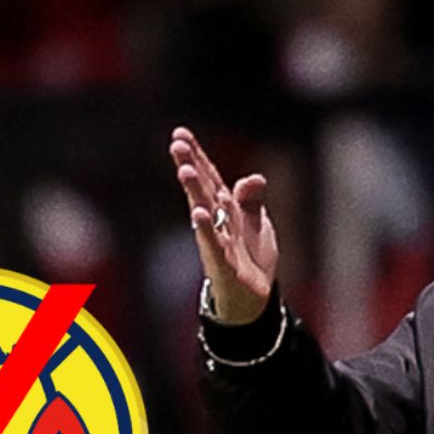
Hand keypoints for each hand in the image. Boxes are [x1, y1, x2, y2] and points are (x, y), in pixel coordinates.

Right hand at [169, 126, 277, 323]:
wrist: (251, 299)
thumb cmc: (249, 256)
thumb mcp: (256, 222)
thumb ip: (252, 199)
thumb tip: (255, 177)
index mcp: (225, 208)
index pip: (210, 177)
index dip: (197, 156)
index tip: (180, 134)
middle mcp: (217, 221)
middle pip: (203, 189)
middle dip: (191, 166)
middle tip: (177, 144)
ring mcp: (217, 242)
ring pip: (204, 213)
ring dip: (194, 192)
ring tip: (185, 170)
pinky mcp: (223, 265)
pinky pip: (214, 245)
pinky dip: (207, 230)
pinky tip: (199, 213)